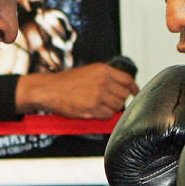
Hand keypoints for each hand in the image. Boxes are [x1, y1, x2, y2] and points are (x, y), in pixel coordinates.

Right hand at [16, 62, 138, 118]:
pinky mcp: (92, 108)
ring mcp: (98, 95)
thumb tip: (123, 88)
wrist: (49, 89)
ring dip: (110, 108)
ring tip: (97, 104)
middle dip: (118, 100)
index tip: (136, 93)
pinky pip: (108, 115)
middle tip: (108, 101)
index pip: (127, 80)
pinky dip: (103, 115)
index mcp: (103, 70)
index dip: (134, 89)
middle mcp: (102, 81)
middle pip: (123, 95)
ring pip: (117, 106)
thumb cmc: (67, 82)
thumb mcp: (89, 71)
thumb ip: (107, 78)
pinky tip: (93, 110)